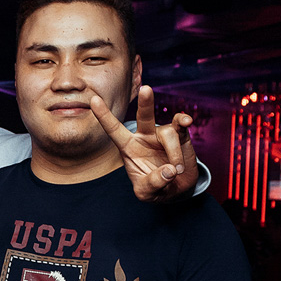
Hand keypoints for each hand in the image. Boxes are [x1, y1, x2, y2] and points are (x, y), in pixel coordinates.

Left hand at [90, 85, 197, 202]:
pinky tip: (187, 122)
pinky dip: (184, 122)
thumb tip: (170, 170)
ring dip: (173, 154)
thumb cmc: (154, 188)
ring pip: (167, 133)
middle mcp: (144, 136)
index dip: (104, 116)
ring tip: (176, 171)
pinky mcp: (180, 135)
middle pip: (143, 116)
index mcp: (128, 147)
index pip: (114, 130)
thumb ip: (154, 183)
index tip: (93, 99)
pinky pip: (181, 124)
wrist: (176, 188)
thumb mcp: (146, 192)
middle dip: (145, 103)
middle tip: (146, 88)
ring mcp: (161, 134)